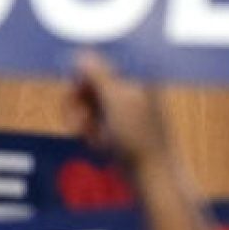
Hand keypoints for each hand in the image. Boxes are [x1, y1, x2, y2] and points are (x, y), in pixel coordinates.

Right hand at [66, 50, 173, 170]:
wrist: (154, 175)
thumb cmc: (139, 137)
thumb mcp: (115, 101)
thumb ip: (98, 75)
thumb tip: (82, 54)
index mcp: (136, 76)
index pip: (98, 65)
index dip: (81, 81)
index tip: (75, 96)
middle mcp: (132, 89)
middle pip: (92, 85)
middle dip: (80, 104)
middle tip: (77, 123)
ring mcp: (128, 110)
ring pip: (91, 106)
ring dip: (85, 121)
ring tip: (92, 138)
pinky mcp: (122, 128)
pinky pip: (97, 124)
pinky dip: (93, 133)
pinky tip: (100, 146)